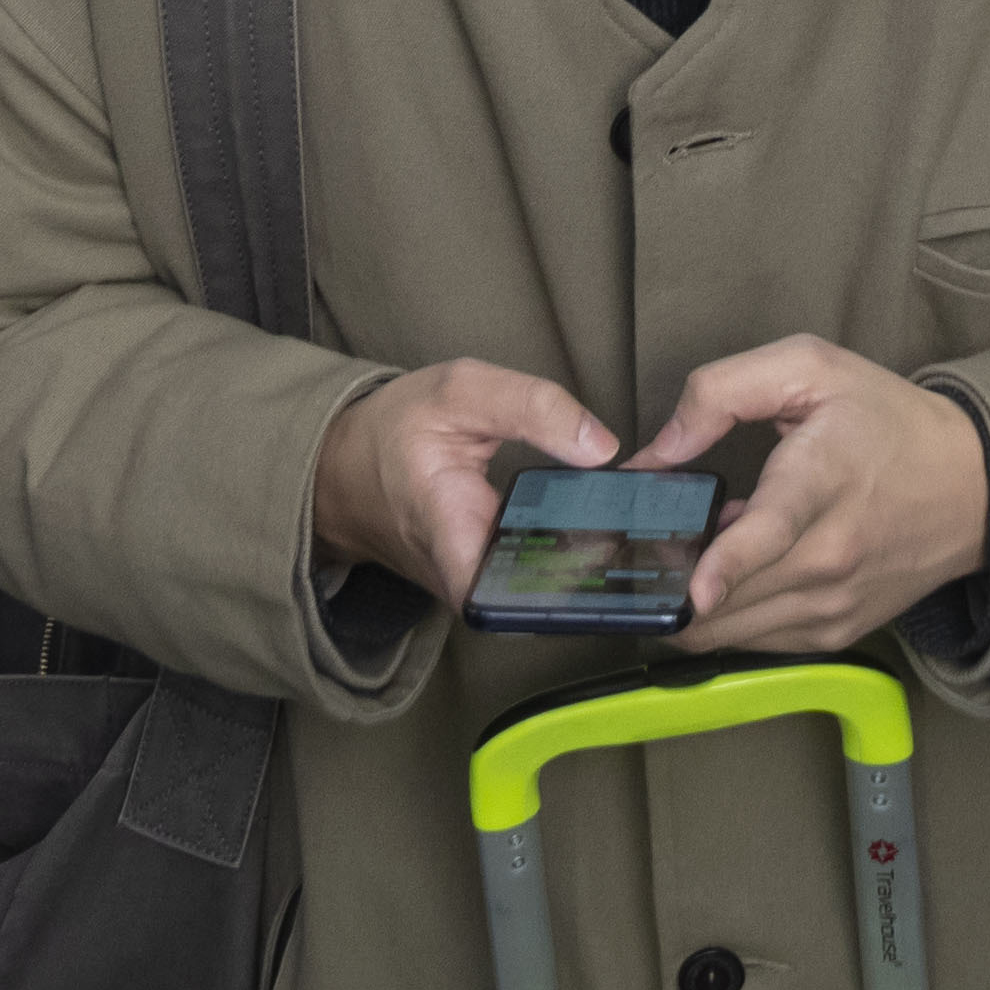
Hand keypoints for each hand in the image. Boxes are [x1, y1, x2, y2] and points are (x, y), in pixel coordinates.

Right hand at [315, 358, 623, 608]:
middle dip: (598, 571)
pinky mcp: (484, 586)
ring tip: (631, 528)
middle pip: (541, 598)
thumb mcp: (459, 391)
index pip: (503, 595)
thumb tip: (601, 447)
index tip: (608, 549)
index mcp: (449, 530)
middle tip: (641, 533)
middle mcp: (462, 577)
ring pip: (542, 594)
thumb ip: (532, 407)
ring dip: (589, 566)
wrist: (348, 469)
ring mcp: (473, 588)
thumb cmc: (396, 431)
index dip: (564, 584)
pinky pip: (534, 582)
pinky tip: (602, 530)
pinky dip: (569, 557)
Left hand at [637, 338, 989, 654]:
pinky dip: (728, 615)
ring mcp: (834, 604)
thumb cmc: (887, 422)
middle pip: (732, 598)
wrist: (974, 487)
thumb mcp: (809, 368)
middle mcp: (831, 556)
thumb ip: (720, 393)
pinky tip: (732, 574)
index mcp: (823, 480)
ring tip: (691, 554)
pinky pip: (755, 641)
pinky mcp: (836, 632)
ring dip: (693, 603)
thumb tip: (656, 453)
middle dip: (667, 584)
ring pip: (733, 631)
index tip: (692, 592)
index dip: (726, 566)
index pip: (771, 534)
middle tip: (634, 551)